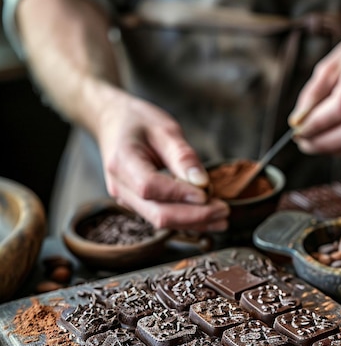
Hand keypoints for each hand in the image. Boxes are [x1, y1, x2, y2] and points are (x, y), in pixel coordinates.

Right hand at [94, 88, 229, 231]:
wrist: (112, 123)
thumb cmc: (138, 121)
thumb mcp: (164, 128)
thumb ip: (183, 156)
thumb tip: (202, 184)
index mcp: (121, 161)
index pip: (150, 187)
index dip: (180, 193)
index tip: (207, 193)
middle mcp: (120, 186)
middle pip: (157, 213)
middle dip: (193, 216)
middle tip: (224, 210)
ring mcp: (126, 199)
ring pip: (160, 221)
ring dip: (193, 223)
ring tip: (222, 218)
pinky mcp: (136, 205)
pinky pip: (161, 217)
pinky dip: (186, 220)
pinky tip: (209, 219)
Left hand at [289, 10, 340, 158]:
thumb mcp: (331, 64)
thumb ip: (313, 93)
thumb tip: (297, 121)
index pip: (339, 110)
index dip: (315, 125)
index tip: (297, 131)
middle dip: (320, 143)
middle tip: (302, 141)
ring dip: (330, 150)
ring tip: (313, 142)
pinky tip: (331, 140)